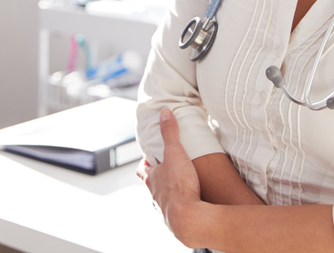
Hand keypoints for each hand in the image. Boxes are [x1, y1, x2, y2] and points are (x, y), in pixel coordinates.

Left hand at [137, 108, 202, 243]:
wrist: (188, 218)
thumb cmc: (179, 186)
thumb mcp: (174, 153)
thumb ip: (170, 133)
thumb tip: (164, 113)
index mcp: (151, 180)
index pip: (142, 169)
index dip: (145, 162)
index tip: (151, 157)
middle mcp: (155, 196)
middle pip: (152, 186)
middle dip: (159, 178)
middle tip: (169, 171)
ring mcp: (164, 210)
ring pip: (162, 200)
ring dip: (169, 194)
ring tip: (182, 188)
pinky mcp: (176, 221)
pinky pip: (177, 212)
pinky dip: (182, 207)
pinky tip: (191, 204)